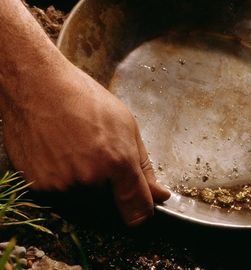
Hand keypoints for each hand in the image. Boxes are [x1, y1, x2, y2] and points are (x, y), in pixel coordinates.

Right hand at [0, 59, 169, 225]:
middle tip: (101, 162)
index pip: (137, 211)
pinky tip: (64, 159)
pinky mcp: (38, 187)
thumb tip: (159, 195)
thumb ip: (145, 168)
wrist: (38, 87)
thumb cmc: (84, 100)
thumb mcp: (128, 128)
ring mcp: (61, 185)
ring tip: (81, 155)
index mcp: (117, 161)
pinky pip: (61, 200)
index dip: (141, 212)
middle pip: (110, 210)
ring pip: (85, 207)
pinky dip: (66, 186)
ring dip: (88, 192)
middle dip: (112, 195)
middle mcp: (90, 178)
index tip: (141, 209)